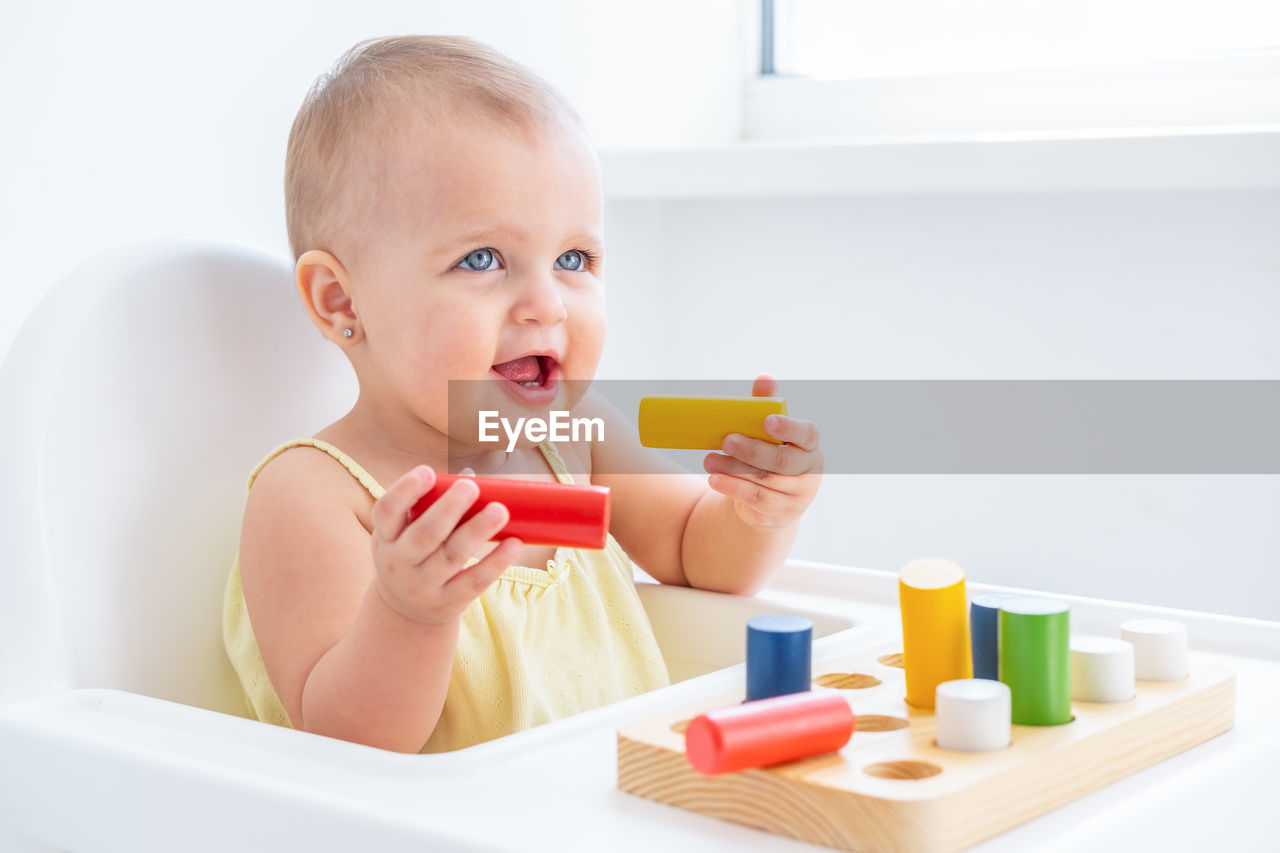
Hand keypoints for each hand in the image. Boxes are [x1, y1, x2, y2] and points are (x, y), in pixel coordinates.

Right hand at [369, 466, 520, 626]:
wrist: (405, 612)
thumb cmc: (413, 555)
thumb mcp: (404, 534)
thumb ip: (430, 506)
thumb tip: (472, 477)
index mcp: (386, 537)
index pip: (386, 511)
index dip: (405, 490)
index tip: (428, 472)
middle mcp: (400, 563)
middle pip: (424, 534)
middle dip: (448, 509)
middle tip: (470, 487)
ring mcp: (423, 585)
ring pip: (452, 556)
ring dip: (477, 531)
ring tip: (500, 510)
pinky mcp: (448, 602)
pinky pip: (474, 581)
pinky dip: (496, 562)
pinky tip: (514, 543)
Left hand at [702, 374, 822, 527]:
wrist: (770, 502)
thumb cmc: (769, 456)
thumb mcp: (769, 433)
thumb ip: (767, 406)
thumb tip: (765, 377)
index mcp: (809, 445)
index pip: (808, 434)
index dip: (790, 427)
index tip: (768, 421)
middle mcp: (809, 470)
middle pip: (783, 461)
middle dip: (753, 450)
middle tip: (727, 440)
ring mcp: (797, 495)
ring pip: (765, 481)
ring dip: (734, 469)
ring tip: (709, 460)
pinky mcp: (781, 513)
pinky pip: (756, 499)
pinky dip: (733, 487)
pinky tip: (715, 479)